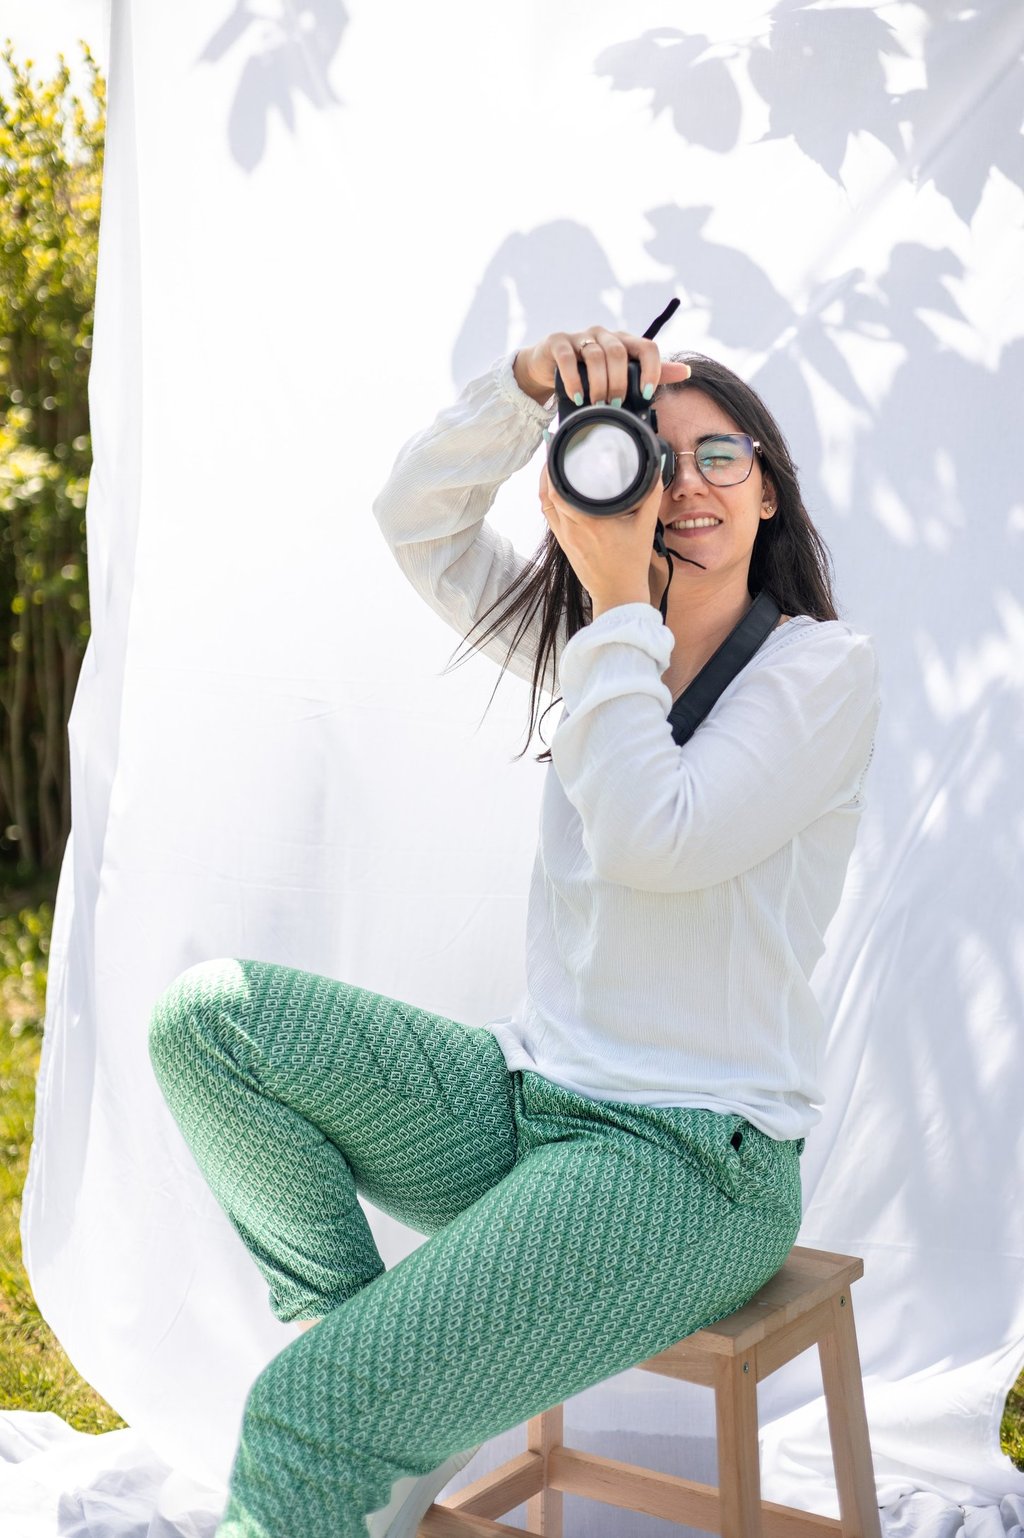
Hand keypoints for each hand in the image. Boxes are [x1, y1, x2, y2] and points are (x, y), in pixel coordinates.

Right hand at [514, 325, 689, 406]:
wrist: (547, 366)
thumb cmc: (589, 370)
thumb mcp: (621, 372)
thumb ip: (652, 372)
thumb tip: (686, 371)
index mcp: (623, 341)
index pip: (647, 347)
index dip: (651, 370)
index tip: (646, 394)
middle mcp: (604, 334)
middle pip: (618, 353)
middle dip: (619, 382)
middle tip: (615, 404)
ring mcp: (580, 336)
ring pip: (595, 355)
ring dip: (598, 383)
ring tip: (597, 404)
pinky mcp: (558, 342)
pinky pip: (567, 358)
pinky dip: (574, 379)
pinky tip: (578, 396)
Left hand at [539, 459, 671, 615]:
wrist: (618, 594)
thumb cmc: (631, 564)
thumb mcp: (645, 527)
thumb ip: (651, 496)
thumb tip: (656, 472)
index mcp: (589, 521)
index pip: (559, 489)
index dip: (554, 467)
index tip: (558, 450)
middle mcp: (571, 529)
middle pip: (548, 494)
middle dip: (548, 471)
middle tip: (555, 452)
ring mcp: (565, 538)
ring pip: (546, 506)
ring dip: (545, 486)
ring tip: (551, 467)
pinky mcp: (564, 545)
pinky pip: (551, 518)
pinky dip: (550, 502)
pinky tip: (556, 492)